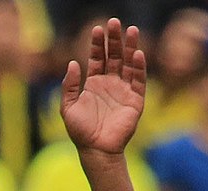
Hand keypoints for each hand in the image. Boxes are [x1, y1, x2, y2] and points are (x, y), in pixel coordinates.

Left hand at [60, 17, 146, 155]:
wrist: (96, 150)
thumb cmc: (81, 131)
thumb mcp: (68, 107)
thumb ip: (69, 85)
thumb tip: (72, 63)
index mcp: (94, 83)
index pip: (98, 58)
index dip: (97, 44)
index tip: (97, 29)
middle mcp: (111, 84)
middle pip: (114, 56)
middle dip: (114, 39)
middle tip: (114, 22)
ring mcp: (124, 91)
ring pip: (128, 64)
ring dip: (130, 47)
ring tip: (131, 30)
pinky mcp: (135, 100)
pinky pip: (139, 80)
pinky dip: (139, 67)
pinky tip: (137, 54)